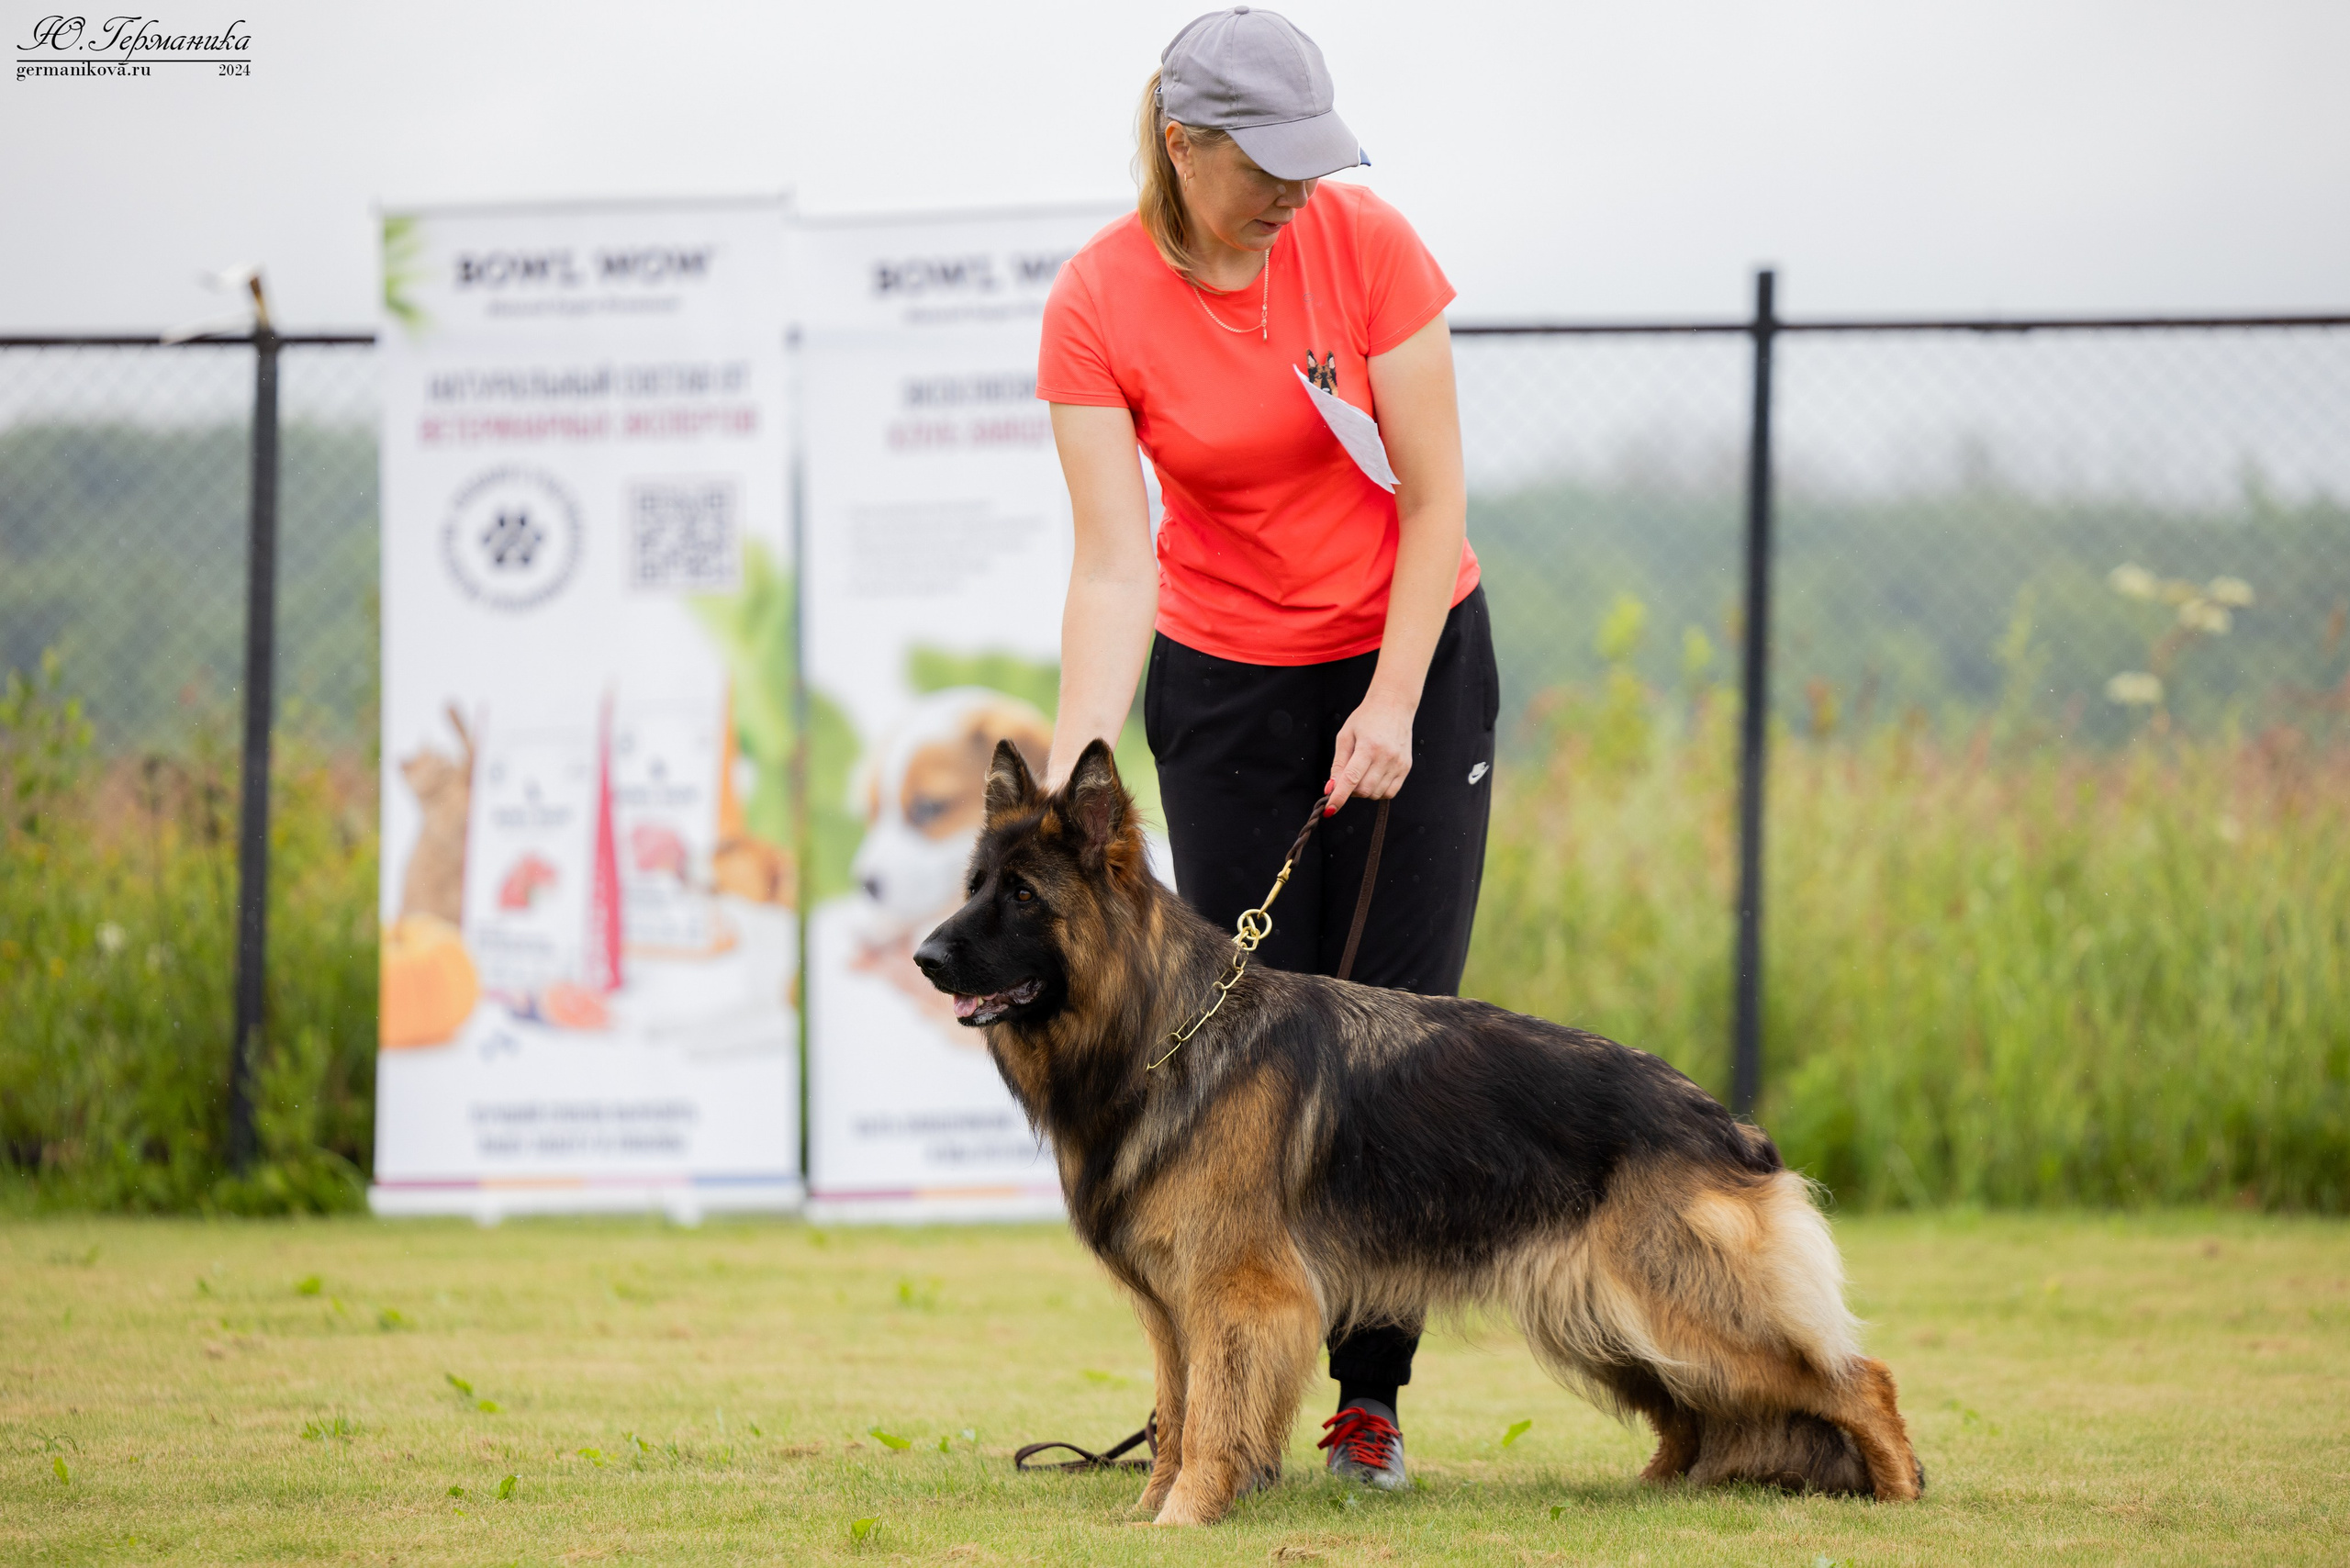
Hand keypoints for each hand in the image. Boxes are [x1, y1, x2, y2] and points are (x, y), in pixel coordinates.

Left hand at [1326, 688, 1415, 812]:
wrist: (1393, 706)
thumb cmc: (1366, 718)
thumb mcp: (1345, 736)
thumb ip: (1338, 764)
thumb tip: (1331, 788)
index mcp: (1368, 747)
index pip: (1351, 779)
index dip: (1339, 797)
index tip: (1330, 810)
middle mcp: (1386, 757)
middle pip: (1363, 790)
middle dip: (1350, 791)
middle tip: (1347, 779)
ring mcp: (1398, 764)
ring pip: (1376, 794)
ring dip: (1364, 791)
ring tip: (1362, 772)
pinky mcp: (1406, 768)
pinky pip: (1390, 792)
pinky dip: (1378, 791)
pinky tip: (1374, 777)